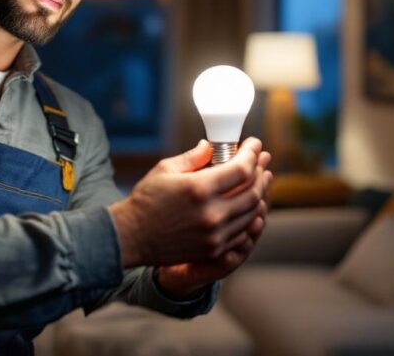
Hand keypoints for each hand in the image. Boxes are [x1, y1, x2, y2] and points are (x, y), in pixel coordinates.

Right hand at [154, 145, 271, 297]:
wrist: (132, 236)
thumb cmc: (146, 200)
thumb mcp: (165, 170)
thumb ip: (193, 157)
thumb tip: (210, 146)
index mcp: (198, 188)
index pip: (241, 169)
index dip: (252, 153)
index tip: (255, 143)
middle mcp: (211, 213)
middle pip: (253, 190)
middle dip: (261, 171)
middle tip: (261, 160)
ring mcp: (215, 234)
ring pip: (253, 212)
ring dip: (260, 193)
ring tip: (260, 179)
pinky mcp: (214, 249)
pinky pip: (243, 232)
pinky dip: (251, 216)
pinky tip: (250, 205)